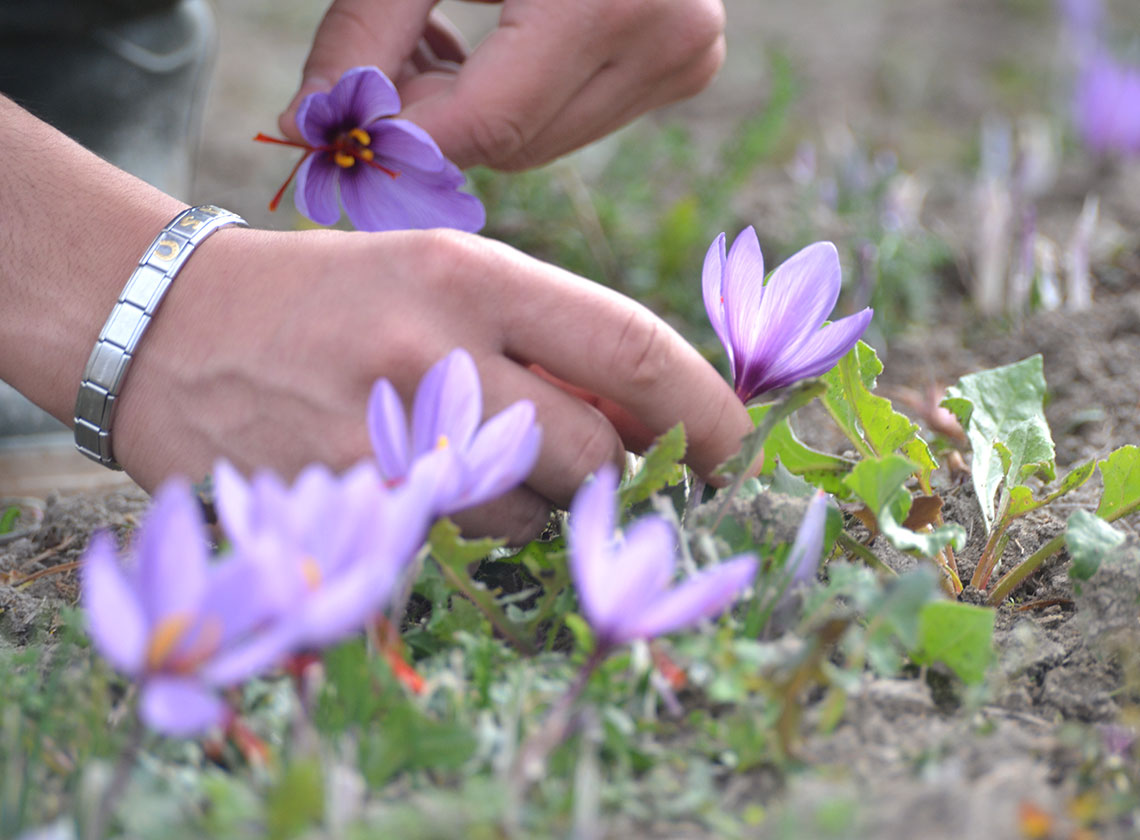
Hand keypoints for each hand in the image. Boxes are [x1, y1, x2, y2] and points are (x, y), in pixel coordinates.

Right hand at [114, 227, 750, 541]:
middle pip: (593, 452)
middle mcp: (437, 354)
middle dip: (616, 473)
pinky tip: (421, 483)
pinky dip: (467, 525)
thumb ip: (544, 340)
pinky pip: (458, 545)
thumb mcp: (440, 278)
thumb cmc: (331, 302)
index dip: (704, 410)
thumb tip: (647, 420)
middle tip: (599, 466)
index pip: (630, 348)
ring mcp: (387, 440)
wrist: (169, 332)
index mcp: (473, 276)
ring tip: (464, 450)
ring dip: (530, 500)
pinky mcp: (348, 509)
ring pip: (528, 511)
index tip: (733, 448)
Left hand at [278, 0, 726, 170]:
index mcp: (610, 1)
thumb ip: (365, 29)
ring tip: (431, 37)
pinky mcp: (682, 64)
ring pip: (538, 143)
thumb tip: (308, 127)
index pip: (487, 122)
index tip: (328, 134)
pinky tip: (484, 42)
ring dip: (466, 111)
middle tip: (376, 63)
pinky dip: (511, 98)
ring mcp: (683, 59)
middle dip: (429, 117)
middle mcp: (667, 42)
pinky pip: (570, 118)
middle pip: (512, 144)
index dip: (399, 137)